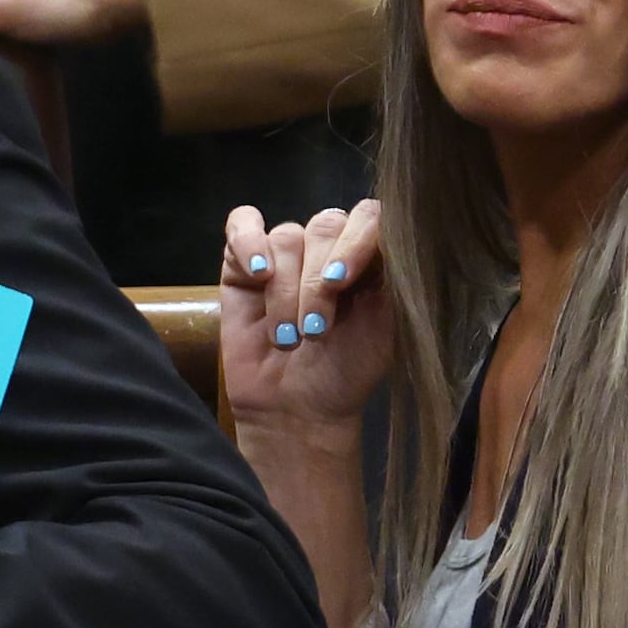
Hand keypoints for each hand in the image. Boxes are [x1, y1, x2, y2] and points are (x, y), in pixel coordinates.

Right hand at [218, 196, 391, 442]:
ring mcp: (283, 253)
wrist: (298, 411)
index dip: (355, 242)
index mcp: (366, 256)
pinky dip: (248, 244)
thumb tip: (377, 225)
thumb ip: (386, 271)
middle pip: (325, 226)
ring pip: (286, 238)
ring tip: (286, 336)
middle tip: (315, 330)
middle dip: (317, 282)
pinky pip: (241, 226)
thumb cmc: (346, 372)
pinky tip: (257, 274)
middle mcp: (326, 248)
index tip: (342, 284)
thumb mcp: (382, 322)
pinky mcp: (241, 264)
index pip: (368, 217)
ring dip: (285, 291)